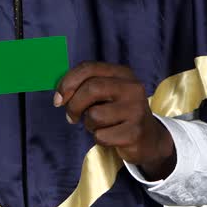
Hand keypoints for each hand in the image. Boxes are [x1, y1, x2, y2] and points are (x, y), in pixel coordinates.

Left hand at [53, 61, 175, 180]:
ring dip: (89, 124)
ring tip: (99, 125)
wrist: (148, 138)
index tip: (58, 99)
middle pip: (91, 88)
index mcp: (123, 73)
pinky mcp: (135, 132)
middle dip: (74, 105)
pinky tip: (110, 136)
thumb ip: (85, 86)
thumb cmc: (118, 113)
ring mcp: (136, 110)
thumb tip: (59, 94)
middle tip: (71, 117)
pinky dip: (99, 138)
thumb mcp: (106, 93)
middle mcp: (132, 88)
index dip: (67, 82)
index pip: (88, 68)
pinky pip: (101, 136)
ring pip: (94, 115)